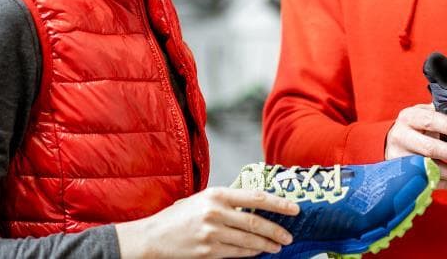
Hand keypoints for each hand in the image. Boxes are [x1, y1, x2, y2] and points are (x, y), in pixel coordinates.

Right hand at [115, 186, 299, 258]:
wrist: (153, 237)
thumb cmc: (179, 216)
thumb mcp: (203, 199)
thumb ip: (227, 201)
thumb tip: (256, 206)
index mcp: (216, 194)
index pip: (255, 197)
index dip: (278, 204)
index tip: (294, 209)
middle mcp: (216, 212)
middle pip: (255, 223)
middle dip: (276, 231)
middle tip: (289, 236)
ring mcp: (212, 233)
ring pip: (248, 241)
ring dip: (266, 245)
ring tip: (278, 246)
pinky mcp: (208, 251)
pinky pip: (236, 253)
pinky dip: (250, 253)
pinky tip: (258, 252)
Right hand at [385, 103, 446, 189]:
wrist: (395, 141)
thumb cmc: (416, 125)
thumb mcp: (424, 113)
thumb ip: (441, 113)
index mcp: (408, 118)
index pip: (428, 120)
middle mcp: (401, 137)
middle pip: (430, 148)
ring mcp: (401, 159)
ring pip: (431, 169)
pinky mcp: (405, 175)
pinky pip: (430, 182)